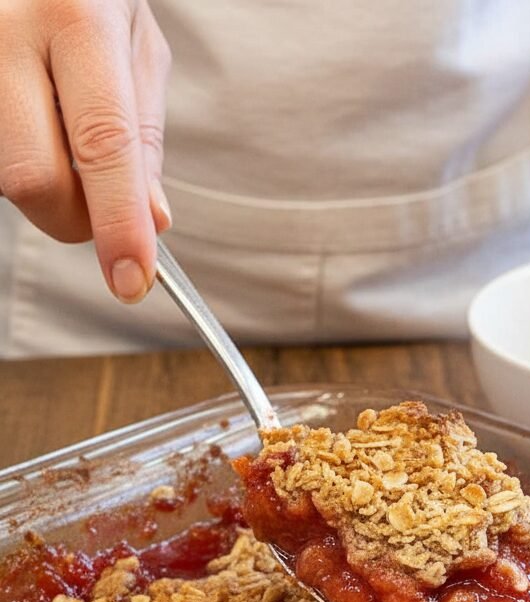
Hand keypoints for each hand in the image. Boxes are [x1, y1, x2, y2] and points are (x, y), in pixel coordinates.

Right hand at [0, 0, 170, 301]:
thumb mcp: (135, 42)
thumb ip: (143, 133)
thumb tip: (150, 221)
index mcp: (77, 16)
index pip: (102, 146)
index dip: (118, 225)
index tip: (131, 280)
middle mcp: (7, 30)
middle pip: (34, 179)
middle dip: (74, 218)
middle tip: (97, 205)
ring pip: (6, 178)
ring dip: (43, 185)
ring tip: (55, 128)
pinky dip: (16, 160)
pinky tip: (30, 123)